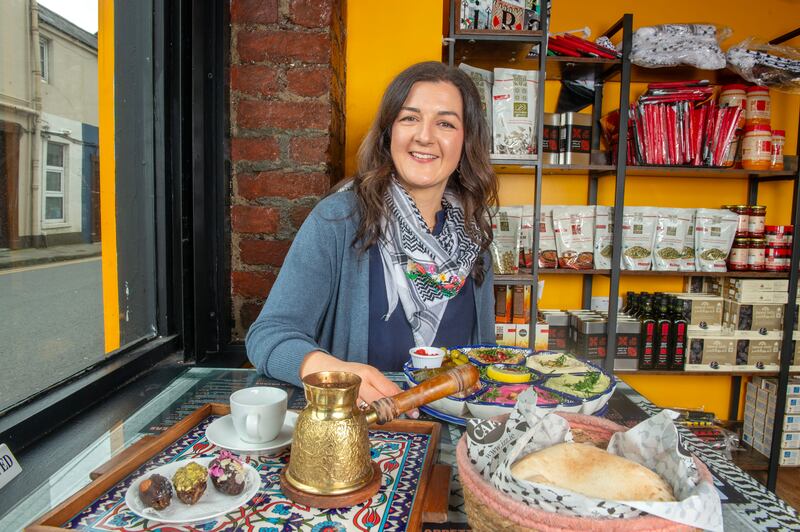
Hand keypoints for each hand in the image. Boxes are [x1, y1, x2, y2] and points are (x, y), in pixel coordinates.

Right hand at [300, 351, 418, 417]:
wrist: (321, 370)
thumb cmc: (349, 373)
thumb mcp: (368, 374)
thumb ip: (384, 387)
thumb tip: (401, 399)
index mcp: (370, 374)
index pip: (391, 391)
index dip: (404, 403)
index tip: (415, 412)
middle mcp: (361, 382)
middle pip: (381, 402)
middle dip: (391, 412)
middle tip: (396, 416)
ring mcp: (349, 394)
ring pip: (368, 411)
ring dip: (375, 416)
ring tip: (374, 414)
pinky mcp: (340, 404)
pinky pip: (356, 415)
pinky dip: (361, 417)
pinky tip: (359, 413)